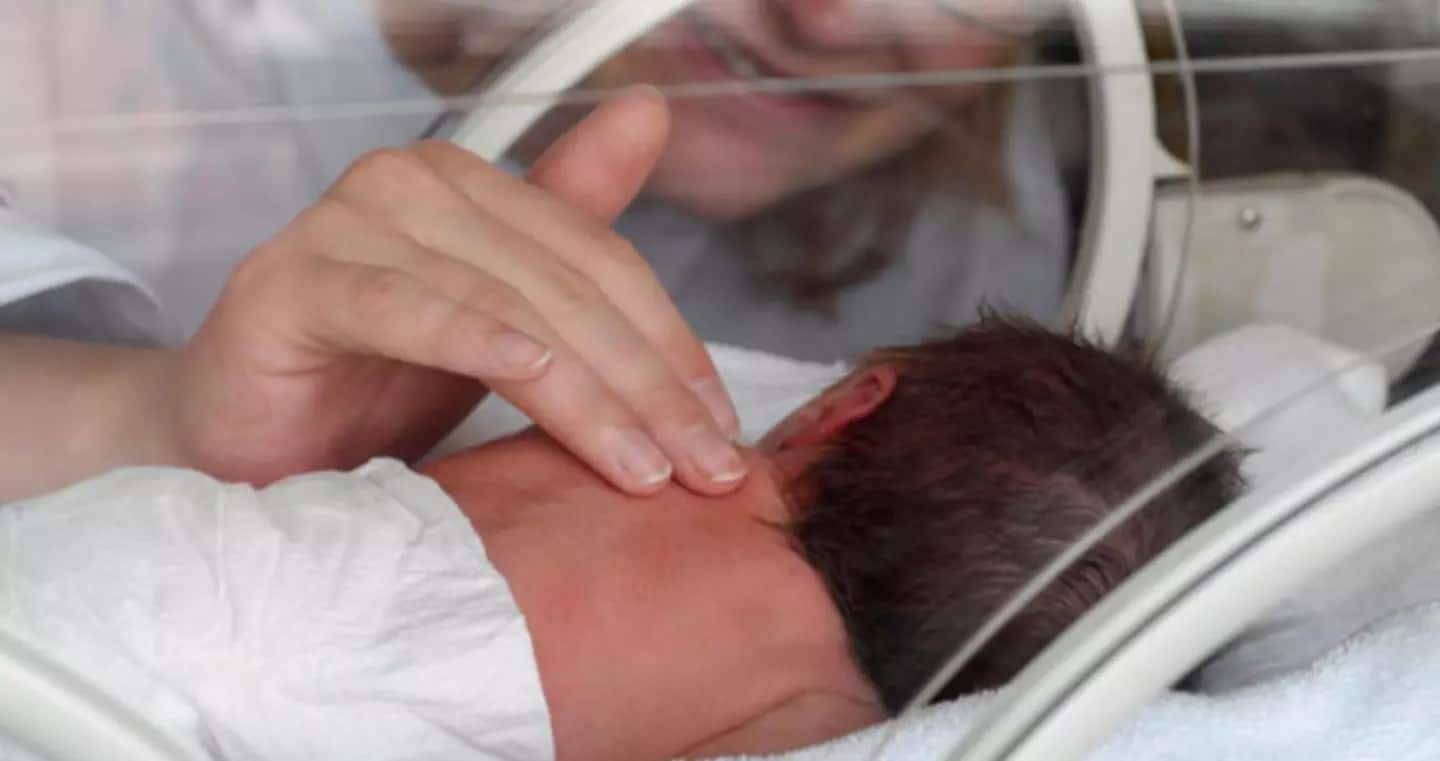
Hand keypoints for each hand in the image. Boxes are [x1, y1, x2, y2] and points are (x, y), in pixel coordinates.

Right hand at [171, 90, 744, 495]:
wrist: (238, 441)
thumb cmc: (371, 382)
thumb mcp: (498, 326)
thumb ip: (571, 235)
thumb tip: (649, 111)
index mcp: (469, 187)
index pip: (602, 262)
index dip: (674, 346)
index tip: (722, 428)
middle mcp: (412, 186)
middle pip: (567, 288)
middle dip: (649, 387)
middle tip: (704, 466)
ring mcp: (348, 226)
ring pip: (505, 304)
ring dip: (589, 392)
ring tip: (646, 467)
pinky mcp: (293, 285)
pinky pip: (405, 307)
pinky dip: (474, 339)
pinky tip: (532, 375)